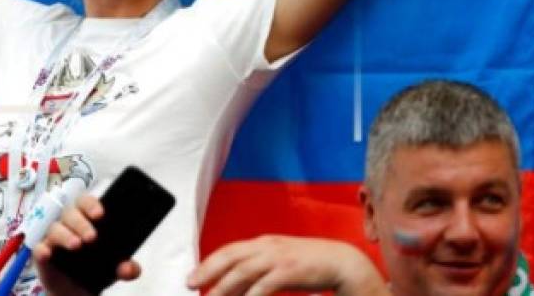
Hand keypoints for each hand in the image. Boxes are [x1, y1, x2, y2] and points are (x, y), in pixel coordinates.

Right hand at [32, 194, 140, 295]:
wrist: (77, 290)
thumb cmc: (95, 268)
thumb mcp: (114, 268)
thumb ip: (126, 267)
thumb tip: (130, 269)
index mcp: (86, 218)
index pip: (86, 202)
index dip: (91, 204)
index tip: (101, 214)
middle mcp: (68, 224)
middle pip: (70, 213)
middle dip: (81, 223)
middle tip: (92, 237)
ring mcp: (53, 238)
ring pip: (55, 228)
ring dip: (65, 235)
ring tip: (77, 245)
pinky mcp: (42, 254)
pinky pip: (38, 248)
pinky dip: (42, 249)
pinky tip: (47, 253)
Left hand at [186, 235, 387, 295]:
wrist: (342, 261)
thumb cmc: (309, 264)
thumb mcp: (280, 262)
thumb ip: (257, 270)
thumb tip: (233, 286)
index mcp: (263, 243)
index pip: (229, 250)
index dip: (208, 263)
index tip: (192, 278)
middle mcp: (267, 246)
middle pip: (230, 257)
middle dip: (208, 271)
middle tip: (191, 285)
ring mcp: (279, 257)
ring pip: (243, 271)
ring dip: (223, 287)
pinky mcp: (290, 271)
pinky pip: (265, 285)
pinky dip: (250, 295)